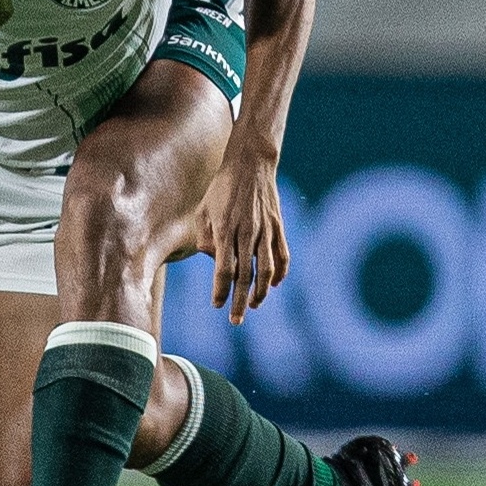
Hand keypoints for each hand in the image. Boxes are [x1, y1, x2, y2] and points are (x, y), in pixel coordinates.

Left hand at [193, 153, 289, 325]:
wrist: (250, 164)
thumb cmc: (221, 188)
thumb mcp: (202, 210)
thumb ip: (204, 238)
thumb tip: (213, 260)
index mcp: (225, 230)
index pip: (223, 269)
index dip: (220, 290)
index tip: (216, 305)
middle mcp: (247, 233)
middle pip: (245, 276)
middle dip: (239, 301)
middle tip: (235, 320)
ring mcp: (265, 230)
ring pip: (266, 269)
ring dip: (261, 292)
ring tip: (254, 306)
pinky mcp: (278, 226)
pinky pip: (282, 255)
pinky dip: (281, 273)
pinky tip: (275, 285)